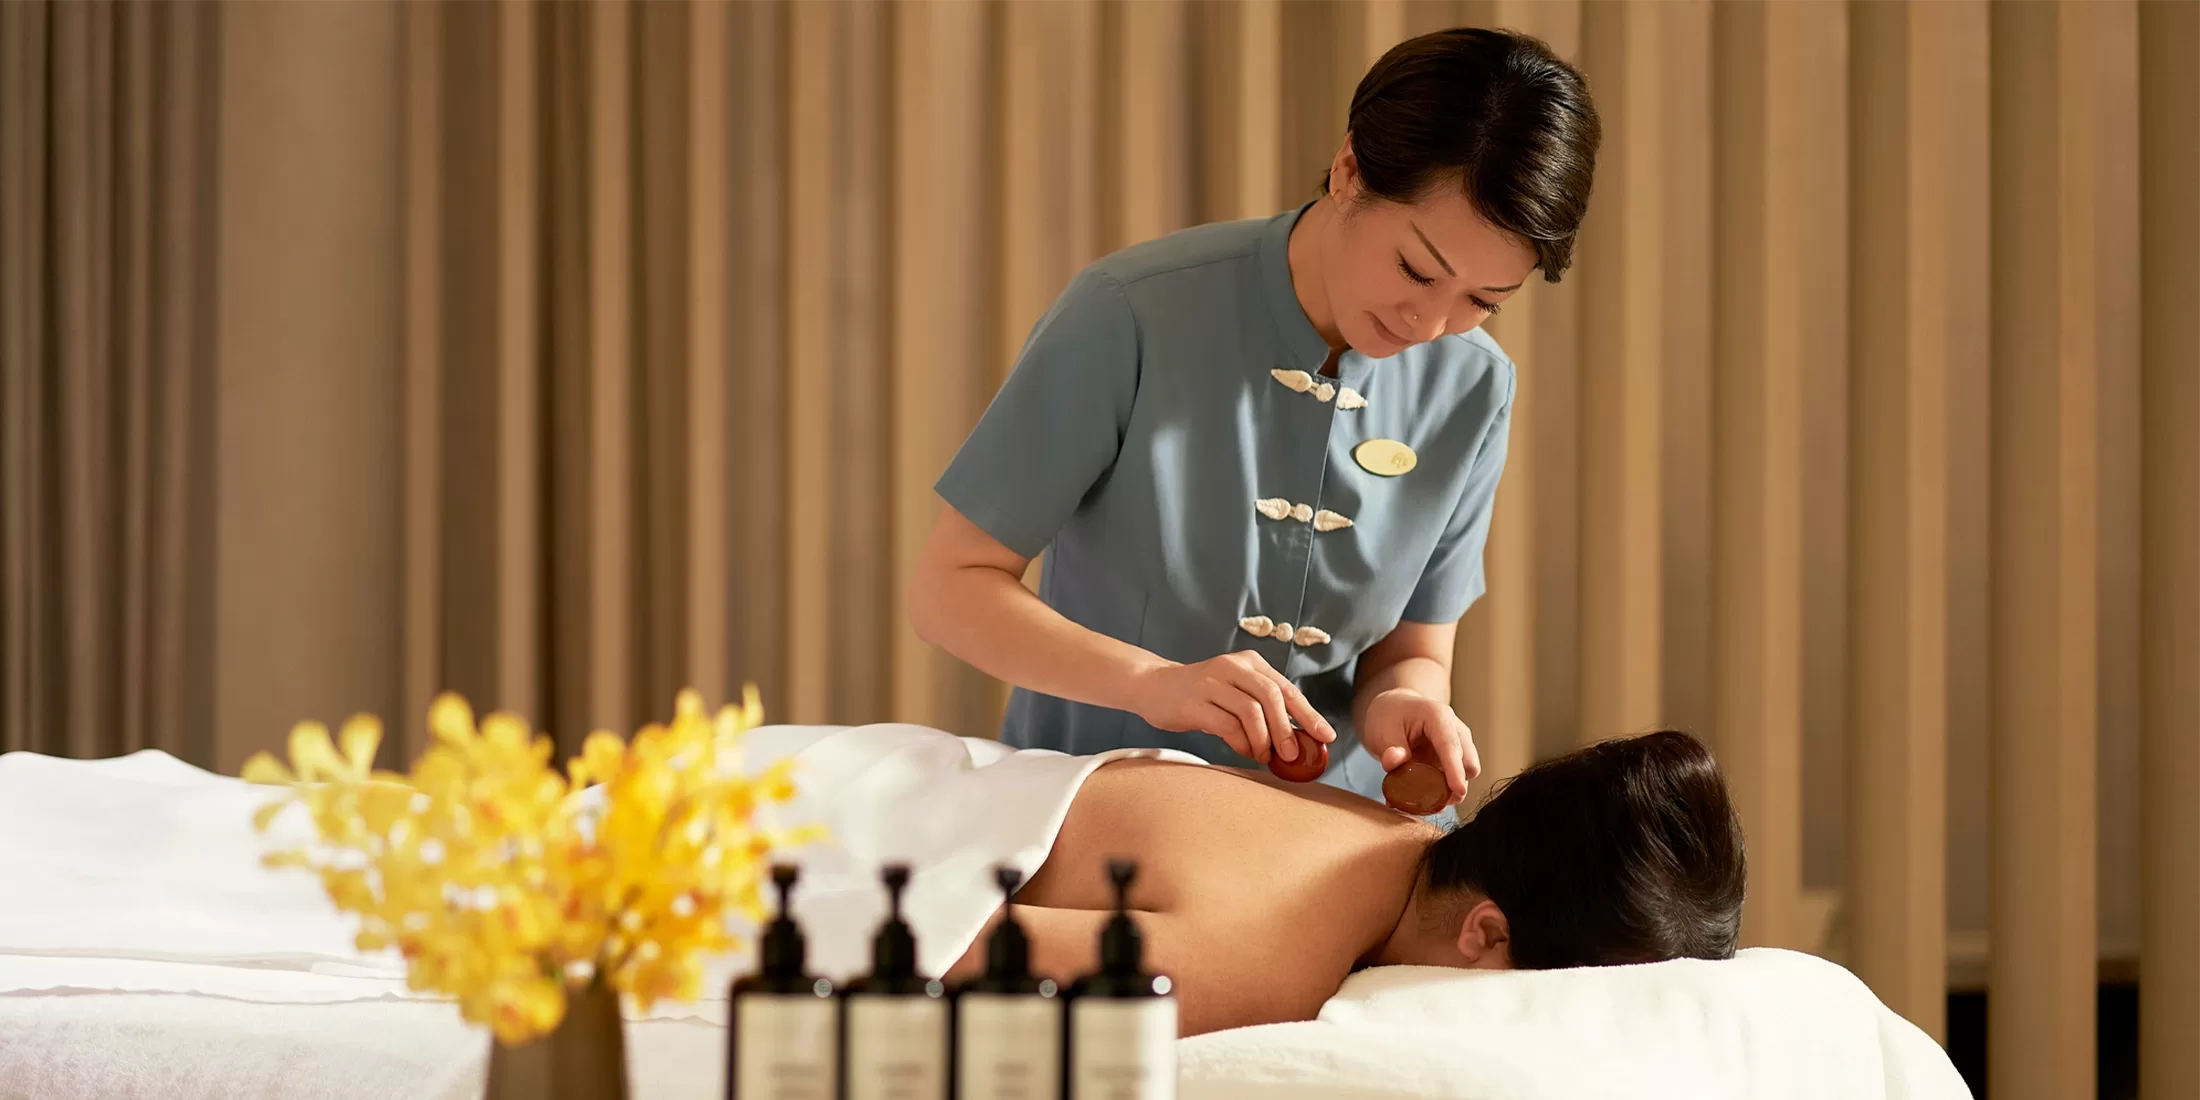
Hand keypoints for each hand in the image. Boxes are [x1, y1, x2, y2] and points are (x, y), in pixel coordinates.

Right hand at [1127, 652, 1337, 764]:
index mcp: (1249, 663)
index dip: (1309, 714)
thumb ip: (1263, 708)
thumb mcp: (1235, 692)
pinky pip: (1226, 725)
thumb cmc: (1202, 696)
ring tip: (1265, 756)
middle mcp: (1232, 667)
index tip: (1326, 736)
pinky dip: (1241, 742)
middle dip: (1288, 729)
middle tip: (1294, 755)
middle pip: (1272, 696)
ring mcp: (1212, 683)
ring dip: (1263, 739)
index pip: (1286, 688)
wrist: (1154, 686)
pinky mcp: (1194, 702)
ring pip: (1251, 711)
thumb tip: (1297, 740)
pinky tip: (1244, 751)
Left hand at [1360, 689, 1479, 808]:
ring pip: (1466, 774)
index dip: (1455, 769)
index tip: (1457, 790)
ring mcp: (1458, 744)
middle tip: (1432, 802)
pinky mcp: (1455, 759)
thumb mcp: (1382, 731)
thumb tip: (1394, 762)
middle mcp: (1455, 729)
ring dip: (1449, 791)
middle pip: (1468, 762)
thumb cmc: (1389, 716)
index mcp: (1438, 717)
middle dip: (1457, 784)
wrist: (1394, 709)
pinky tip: (1423, 798)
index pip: (1450, 745)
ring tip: (1423, 802)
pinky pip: (1455, 780)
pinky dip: (1443, 791)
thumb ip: (1389, 749)